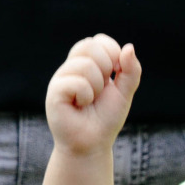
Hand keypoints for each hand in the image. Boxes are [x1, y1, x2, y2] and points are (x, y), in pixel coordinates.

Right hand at [46, 34, 140, 157]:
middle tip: (101, 90)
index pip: (98, 40)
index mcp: (87, 63)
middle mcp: (71, 67)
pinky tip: (80, 106)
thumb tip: (129, 47)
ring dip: (97, 86)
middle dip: (105, 68)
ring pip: (84, 64)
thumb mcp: (125, 92)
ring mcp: (60, 78)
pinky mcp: (54, 92)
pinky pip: (75, 82)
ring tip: (90, 101)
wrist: (92, 144)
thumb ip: (131, 70)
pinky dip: (86, 95)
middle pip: (89, 46)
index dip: (112, 52)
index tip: (115, 73)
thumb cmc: (105, 118)